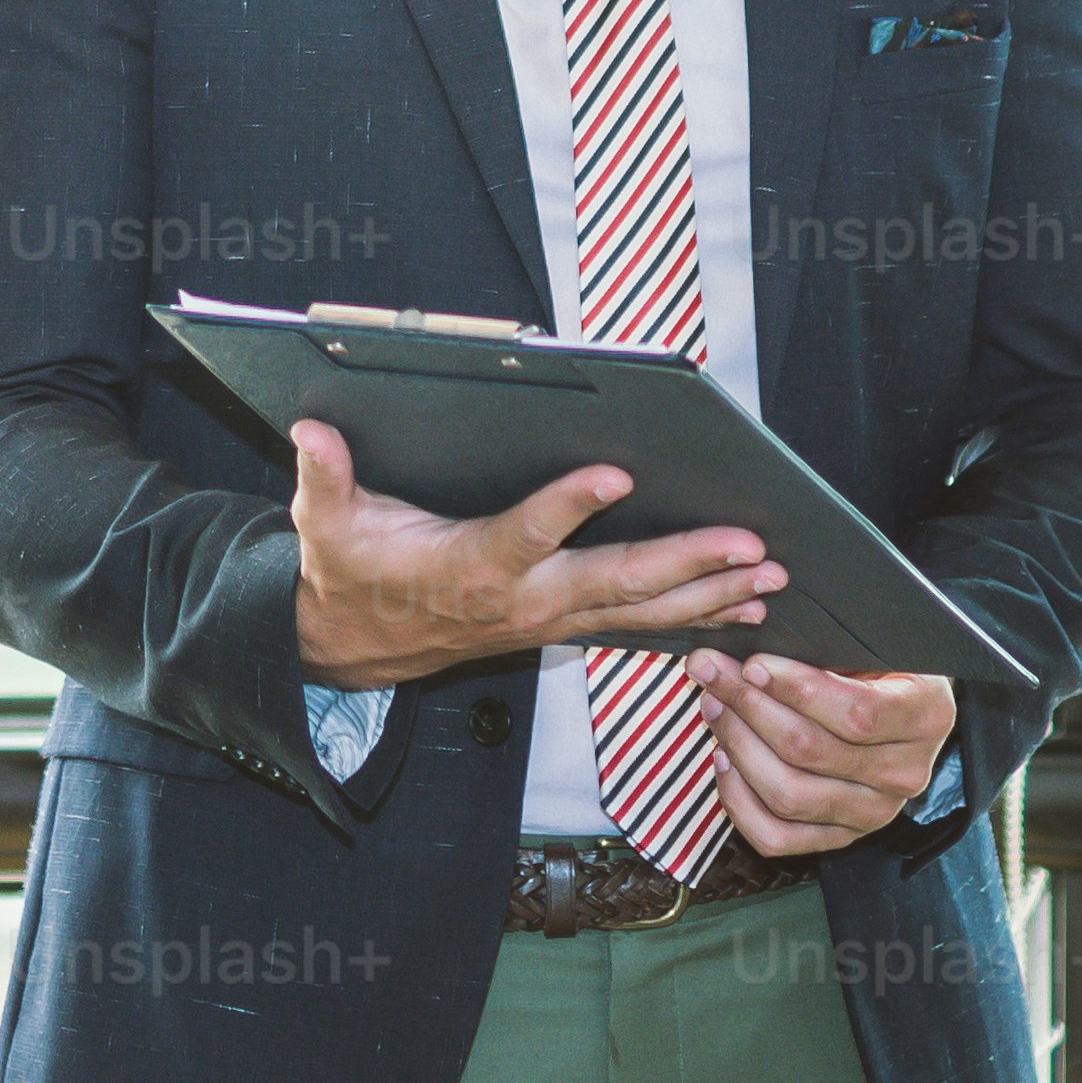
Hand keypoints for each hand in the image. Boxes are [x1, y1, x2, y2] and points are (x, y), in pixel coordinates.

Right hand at [284, 421, 774, 688]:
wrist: (351, 651)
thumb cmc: (347, 575)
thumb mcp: (326, 525)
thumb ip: (324, 477)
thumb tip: (310, 431)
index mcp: (471, 567)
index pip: (526, 534)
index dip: (569, 505)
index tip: (616, 473)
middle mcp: (522, 601)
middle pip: (615, 583)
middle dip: (687, 563)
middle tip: (750, 545)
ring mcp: (548, 620)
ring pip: (641, 611)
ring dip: (710, 594)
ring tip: (771, 578)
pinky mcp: (560, 628)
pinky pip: (638, 626)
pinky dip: (692, 617)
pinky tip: (741, 608)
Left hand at [692, 655, 954, 853]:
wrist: (905, 710)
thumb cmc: (883, 667)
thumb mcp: (875, 643)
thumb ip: (826, 643)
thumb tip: (749, 650)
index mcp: (925, 717)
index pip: (855, 713)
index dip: (796, 689)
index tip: (752, 664)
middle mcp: (904, 773)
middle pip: (809, 751)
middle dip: (748, 707)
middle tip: (712, 672)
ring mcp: (874, 813)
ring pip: (788, 794)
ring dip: (738, 745)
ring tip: (714, 705)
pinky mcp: (841, 837)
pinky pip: (777, 837)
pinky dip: (739, 800)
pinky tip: (724, 758)